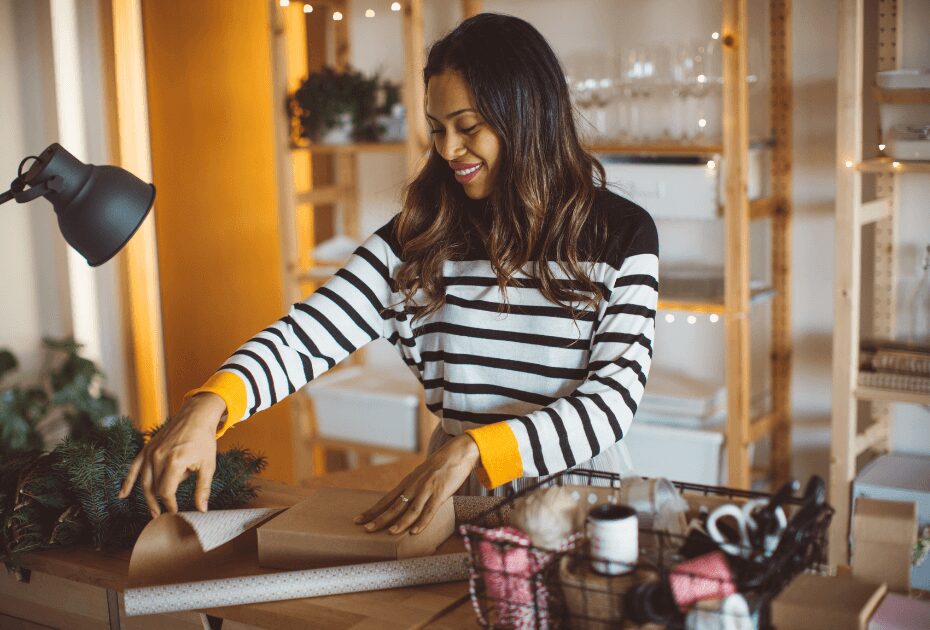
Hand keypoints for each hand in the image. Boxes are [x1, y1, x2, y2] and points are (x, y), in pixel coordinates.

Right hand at [117, 393, 225, 517]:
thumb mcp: (208, 465)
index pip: (166, 491)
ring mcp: (150, 452)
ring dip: (146, 497)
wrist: (196, 415)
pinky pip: (134, 467)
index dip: (170, 505)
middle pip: (153, 488)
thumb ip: (202, 488)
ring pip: (144, 481)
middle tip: (161, 517)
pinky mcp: (147, 448)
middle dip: (158, 503)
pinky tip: (122, 495)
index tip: (175, 513)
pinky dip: (127, 482)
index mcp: (174, 462)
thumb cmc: (204, 440)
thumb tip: (202, 509)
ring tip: (152, 511)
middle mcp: (158, 457)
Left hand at [354, 435, 479, 534]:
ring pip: (410, 510)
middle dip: (380, 519)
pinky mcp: (440, 493)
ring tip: (389, 533)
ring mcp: (426, 490)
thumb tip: (403, 501)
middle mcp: (414, 486)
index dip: (373, 511)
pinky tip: (415, 531)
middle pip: (394, 506)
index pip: (386, 499)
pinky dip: (422, 522)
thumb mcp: (421, 475)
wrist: (458, 453)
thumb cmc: (440, 465)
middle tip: (366, 529)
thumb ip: (412, 487)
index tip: (359, 520)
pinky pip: (430, 510)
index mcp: (407, 482)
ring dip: (400, 522)